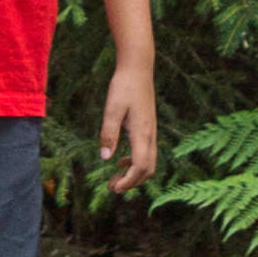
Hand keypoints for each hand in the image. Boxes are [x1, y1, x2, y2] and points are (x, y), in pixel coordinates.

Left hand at [100, 64, 158, 195]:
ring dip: (134, 174)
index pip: (140, 166)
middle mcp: (150, 135)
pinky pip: (146, 153)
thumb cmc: (124, 86)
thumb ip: (109, 133)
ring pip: (149, 163)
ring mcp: (151, 132)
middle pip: (148, 170)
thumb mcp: (112, 109)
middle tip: (111, 187)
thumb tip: (105, 159)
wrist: (138, 68)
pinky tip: (119, 160)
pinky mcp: (148, 128)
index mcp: (142, 133)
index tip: (114, 188)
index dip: (129, 182)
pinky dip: (135, 163)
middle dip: (132, 183)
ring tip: (114, 178)